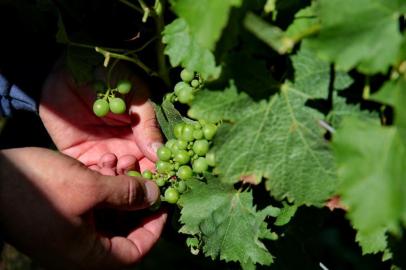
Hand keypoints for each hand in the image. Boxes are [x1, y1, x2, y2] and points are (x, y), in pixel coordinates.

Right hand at [0, 147, 166, 269]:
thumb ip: (127, 194)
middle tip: (145, 178)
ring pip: (107, 216)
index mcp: (86, 256)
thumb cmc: (37, 187)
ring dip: (118, 191)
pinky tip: (103, 165)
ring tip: (122, 165)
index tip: (164, 203)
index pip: (135, 252)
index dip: (154, 228)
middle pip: (122, 232)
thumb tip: (155, 196)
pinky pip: (90, 208)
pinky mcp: (60, 218)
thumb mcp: (90, 187)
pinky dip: (101, 189)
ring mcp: (68, 235)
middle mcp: (78, 251)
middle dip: (135, 202)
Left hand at [39, 68, 162, 170]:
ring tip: (118, 160)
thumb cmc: (108, 77)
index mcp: (141, 136)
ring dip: (119, 178)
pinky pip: (92, 176)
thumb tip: (159, 152)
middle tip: (133, 163)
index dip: (160, 168)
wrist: (69, 70)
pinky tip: (104, 163)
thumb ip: (147, 123)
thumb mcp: (135, 96)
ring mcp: (103, 154)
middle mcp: (125, 149)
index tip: (163, 173)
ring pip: (116, 180)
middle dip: (138, 178)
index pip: (155, 160)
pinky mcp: (81, 157)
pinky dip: (99, 178)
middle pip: (137, 175)